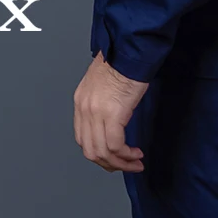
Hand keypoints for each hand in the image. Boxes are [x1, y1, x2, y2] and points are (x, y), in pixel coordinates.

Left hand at [73, 52, 148, 172]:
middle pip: (91, 151)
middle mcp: (84, 109)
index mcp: (81, 102)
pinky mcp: (112, 114)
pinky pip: (116, 146)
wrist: (130, 51)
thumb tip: (113, 126)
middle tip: (125, 166)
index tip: (114, 158)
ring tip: (135, 163)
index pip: (83, 139)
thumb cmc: (122, 64)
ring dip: (121, 163)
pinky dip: (126, 155)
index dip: (99, 154)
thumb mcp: (104, 87)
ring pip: (103, 152)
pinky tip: (136, 154)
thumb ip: (102, 107)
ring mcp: (96, 112)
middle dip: (110, 164)